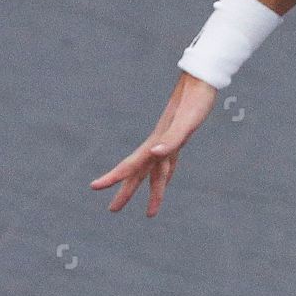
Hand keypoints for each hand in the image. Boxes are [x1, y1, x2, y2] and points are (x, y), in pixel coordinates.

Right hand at [90, 71, 216, 215]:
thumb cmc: (195, 102)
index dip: (112, 177)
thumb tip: (154, 153)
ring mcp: (167, 142)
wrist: (201, 81)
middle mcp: (158, 145)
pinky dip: (165, 176)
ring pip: (155, 173)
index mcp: (155, 143)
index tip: (94, 186)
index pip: (130, 165)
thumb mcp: (186, 123)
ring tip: (150, 214)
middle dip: (126, 192)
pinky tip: (164, 183)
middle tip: (112, 211)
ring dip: (151, 192)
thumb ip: (171, 139)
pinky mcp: (178, 139)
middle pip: (138, 173)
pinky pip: (168, 164)